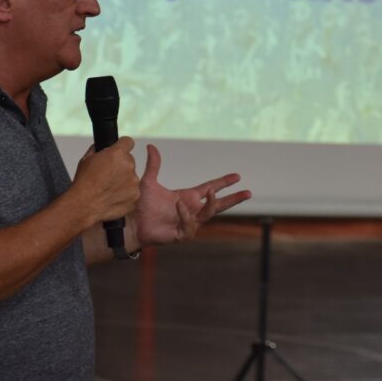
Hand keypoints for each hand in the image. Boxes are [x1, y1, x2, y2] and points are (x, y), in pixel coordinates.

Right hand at [72, 137, 141, 223]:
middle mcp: (128, 166)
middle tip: (109, 174)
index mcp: (117, 154)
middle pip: (129, 161)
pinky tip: (113, 196)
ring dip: (124, 180)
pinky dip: (125, 194)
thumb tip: (103, 148)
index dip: (123, 146)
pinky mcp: (135, 196)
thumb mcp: (86, 159)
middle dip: (121, 165)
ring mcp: (133, 183)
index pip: (128, 142)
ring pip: (131, 177)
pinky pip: (132, 192)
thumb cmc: (83, 184)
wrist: (84, 205)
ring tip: (109, 188)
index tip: (120, 150)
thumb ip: (99, 150)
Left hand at [133, 144, 250, 246]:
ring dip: (211, 203)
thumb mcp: (149, 182)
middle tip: (248, 192)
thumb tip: (151, 146)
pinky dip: (186, 215)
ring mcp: (188, 223)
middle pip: (218, 204)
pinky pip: (190, 225)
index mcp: (188, 197)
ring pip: (208, 214)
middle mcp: (192, 210)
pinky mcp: (182, 234)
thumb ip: (153, 165)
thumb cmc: (142, 205)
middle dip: (234, 199)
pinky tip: (180, 206)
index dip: (223, 182)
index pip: (210, 187)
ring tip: (211, 192)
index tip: (237, 176)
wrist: (132, 223)